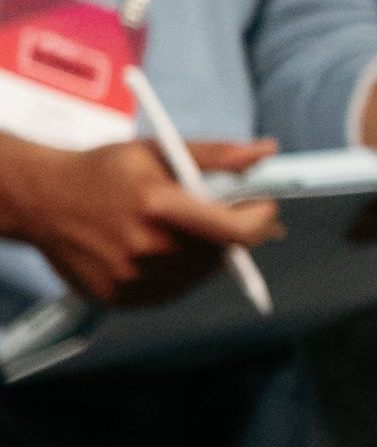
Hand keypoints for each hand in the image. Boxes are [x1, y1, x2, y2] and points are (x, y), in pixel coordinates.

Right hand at [0, 131, 277, 307]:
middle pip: (220, 254)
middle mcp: (144, 247)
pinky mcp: (117, 297)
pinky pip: (170, 291)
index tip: (264, 207)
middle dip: (233, 234)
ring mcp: (129, 277)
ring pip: (198, 275)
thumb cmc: (103, 171)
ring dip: (206, 254)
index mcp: (157, 205)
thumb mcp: (157, 150)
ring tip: (181, 229)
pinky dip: (177, 272)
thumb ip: (217, 155)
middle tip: (226, 215)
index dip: (260, 221)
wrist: (39, 200)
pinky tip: (158, 249)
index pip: (234, 231)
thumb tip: (267, 152)